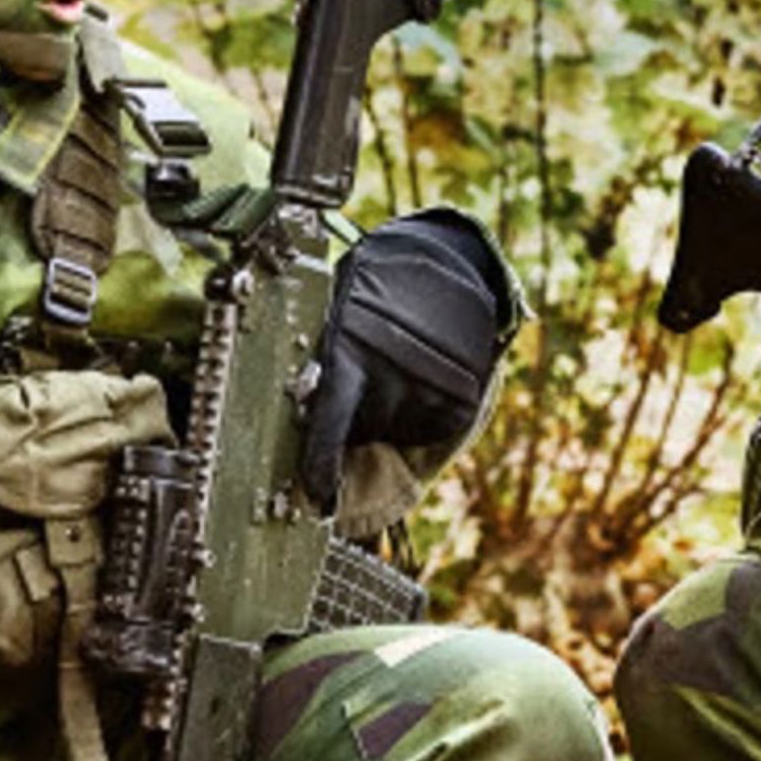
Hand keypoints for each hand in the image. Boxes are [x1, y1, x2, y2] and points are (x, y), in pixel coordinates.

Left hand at [298, 208, 519, 512]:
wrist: (444, 265)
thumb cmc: (373, 291)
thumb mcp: (337, 315)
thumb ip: (322, 365)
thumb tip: (300, 423)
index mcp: (350, 352)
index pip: (329, 426)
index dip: (320, 467)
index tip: (318, 495)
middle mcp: (392, 376)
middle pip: (360, 433)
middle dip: (354, 420)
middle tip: (363, 379)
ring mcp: (430, 390)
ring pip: (394, 432)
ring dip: (389, 413)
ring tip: (395, 367)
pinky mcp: (460, 404)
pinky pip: (426, 430)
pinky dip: (419, 414)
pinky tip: (420, 377)